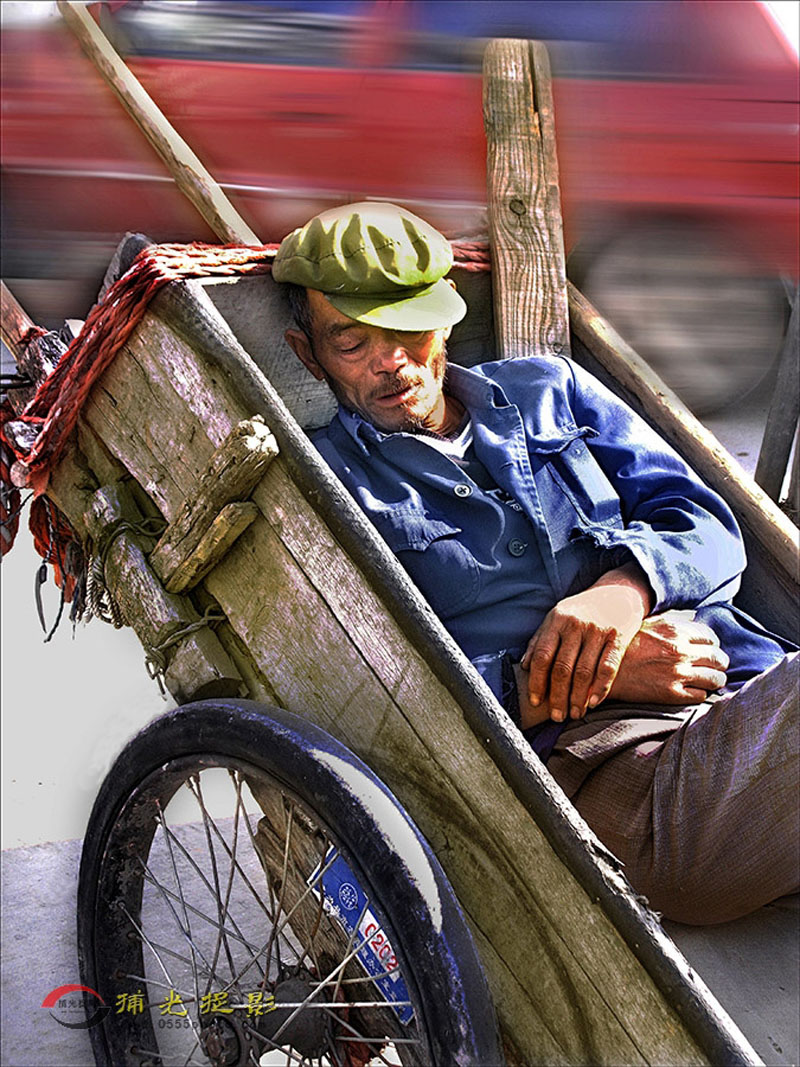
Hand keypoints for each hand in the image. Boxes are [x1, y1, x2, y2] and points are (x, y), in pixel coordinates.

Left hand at [521, 564, 652, 721]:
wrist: (618, 592)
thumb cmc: (581, 611)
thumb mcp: (557, 618)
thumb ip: (540, 640)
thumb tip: (524, 666)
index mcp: (556, 621)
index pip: (543, 656)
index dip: (537, 682)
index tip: (536, 701)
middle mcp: (576, 624)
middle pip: (562, 668)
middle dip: (558, 696)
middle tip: (557, 717)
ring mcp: (598, 630)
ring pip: (584, 671)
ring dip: (578, 697)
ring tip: (574, 714)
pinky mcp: (619, 636)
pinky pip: (608, 667)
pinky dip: (600, 687)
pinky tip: (593, 702)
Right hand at [608, 610, 727, 703]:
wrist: (600, 669)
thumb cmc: (623, 646)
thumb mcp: (647, 625)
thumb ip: (672, 625)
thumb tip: (692, 626)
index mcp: (675, 630)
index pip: (711, 638)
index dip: (712, 645)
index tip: (707, 650)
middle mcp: (680, 650)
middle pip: (719, 658)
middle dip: (718, 663)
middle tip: (712, 667)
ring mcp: (677, 673)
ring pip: (716, 679)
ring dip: (713, 680)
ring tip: (705, 681)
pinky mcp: (672, 694)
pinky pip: (701, 696)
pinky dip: (699, 694)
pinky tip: (690, 691)